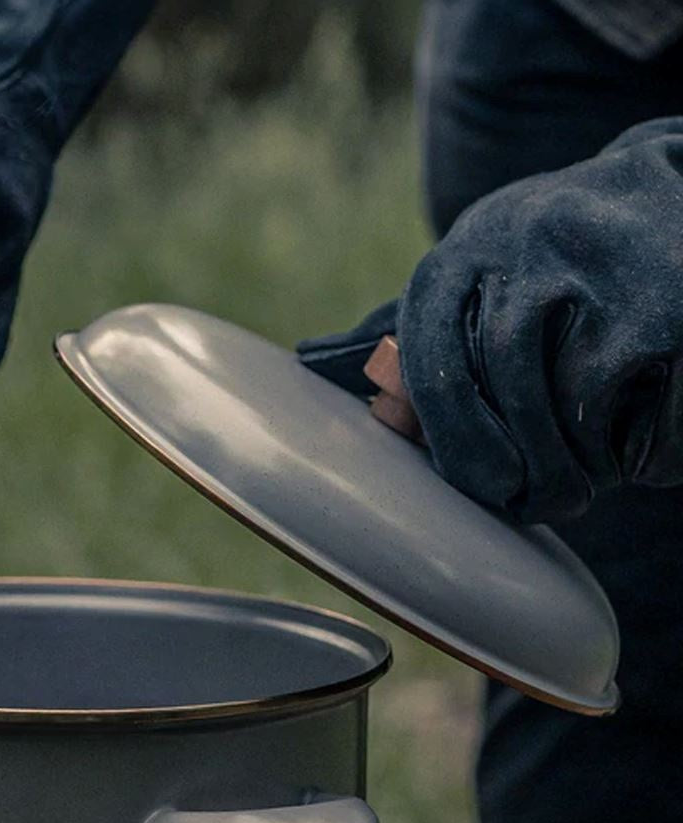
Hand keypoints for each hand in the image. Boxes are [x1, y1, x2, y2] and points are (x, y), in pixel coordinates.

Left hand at [299, 118, 682, 523]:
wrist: (661, 182)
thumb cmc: (541, 261)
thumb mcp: (468, 278)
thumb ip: (408, 334)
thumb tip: (311, 361)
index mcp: (458, 259)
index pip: (435, 373)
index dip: (460, 449)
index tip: (491, 492)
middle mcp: (526, 250)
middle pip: (514, 393)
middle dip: (534, 469)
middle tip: (551, 504)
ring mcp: (609, 268)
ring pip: (585, 406)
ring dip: (595, 460)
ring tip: (600, 468)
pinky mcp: (678, 301)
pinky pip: (660, 412)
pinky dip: (655, 449)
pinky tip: (647, 444)